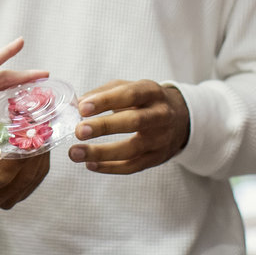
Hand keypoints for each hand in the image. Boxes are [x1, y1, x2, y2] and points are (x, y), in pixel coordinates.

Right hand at [0, 131, 50, 210]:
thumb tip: (2, 132)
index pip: (1, 176)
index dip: (17, 158)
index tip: (26, 139)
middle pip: (21, 179)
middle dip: (34, 154)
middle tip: (40, 133)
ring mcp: (5, 201)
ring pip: (32, 179)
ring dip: (40, 156)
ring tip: (43, 135)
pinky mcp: (17, 196)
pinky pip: (36, 179)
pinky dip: (41, 161)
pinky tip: (42, 145)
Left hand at [67, 79, 190, 174]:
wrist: (180, 118)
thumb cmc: (145, 101)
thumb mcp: (129, 87)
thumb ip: (103, 93)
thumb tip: (75, 105)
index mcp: (152, 92)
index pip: (130, 95)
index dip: (106, 101)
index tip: (82, 108)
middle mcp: (160, 115)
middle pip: (134, 122)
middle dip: (104, 127)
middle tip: (79, 131)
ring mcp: (161, 139)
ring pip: (132, 149)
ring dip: (101, 153)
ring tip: (75, 153)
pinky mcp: (157, 158)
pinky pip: (132, 166)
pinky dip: (110, 167)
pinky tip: (90, 164)